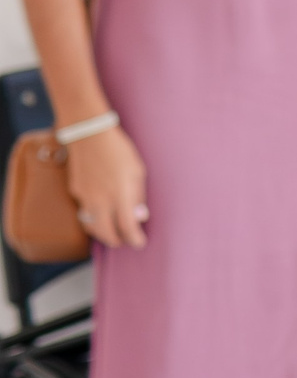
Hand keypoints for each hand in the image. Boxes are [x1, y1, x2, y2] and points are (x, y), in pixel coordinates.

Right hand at [66, 125, 148, 248]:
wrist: (89, 135)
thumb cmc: (119, 150)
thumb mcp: (137, 171)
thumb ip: (138, 196)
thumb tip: (140, 217)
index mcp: (119, 195)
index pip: (127, 227)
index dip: (134, 239)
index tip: (140, 242)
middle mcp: (100, 200)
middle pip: (106, 233)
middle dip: (117, 240)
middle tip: (126, 240)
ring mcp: (85, 196)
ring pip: (92, 225)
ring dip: (103, 233)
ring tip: (114, 232)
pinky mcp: (76, 191)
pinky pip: (84, 212)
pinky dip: (94, 219)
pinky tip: (101, 215)